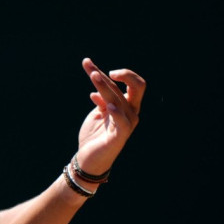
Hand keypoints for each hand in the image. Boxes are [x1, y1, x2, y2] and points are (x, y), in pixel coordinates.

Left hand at [75, 58, 145, 175]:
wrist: (89, 158)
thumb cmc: (94, 136)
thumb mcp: (97, 114)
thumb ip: (101, 100)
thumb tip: (96, 90)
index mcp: (127, 105)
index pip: (127, 84)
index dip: (113, 72)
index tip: (89, 64)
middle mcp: (130, 112)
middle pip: (134, 87)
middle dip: (119, 74)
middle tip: (95, 69)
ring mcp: (127, 123)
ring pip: (119, 99)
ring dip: (105, 86)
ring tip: (93, 76)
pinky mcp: (120, 136)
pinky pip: (122, 122)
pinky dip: (116, 112)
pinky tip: (109, 105)